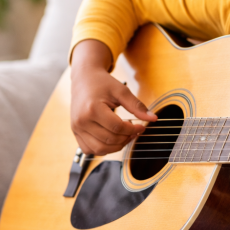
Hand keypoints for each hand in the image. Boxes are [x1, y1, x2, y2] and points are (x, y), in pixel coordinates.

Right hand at [71, 40, 156, 155]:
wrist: (84, 79)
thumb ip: (137, 105)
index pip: (117, 128)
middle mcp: (81, 121)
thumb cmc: (102, 83)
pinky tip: (113, 139)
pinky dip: (103, 149)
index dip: (133, 130)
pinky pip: (89, 149)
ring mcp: (76, 128)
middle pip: (109, 140)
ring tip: (125, 136)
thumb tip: (153, 118)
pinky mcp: (75, 132)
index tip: (142, 127)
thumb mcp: (121, 91)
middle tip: (135, 131)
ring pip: (99, 149)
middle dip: (126, 138)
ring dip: (116, 146)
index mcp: (92, 109)